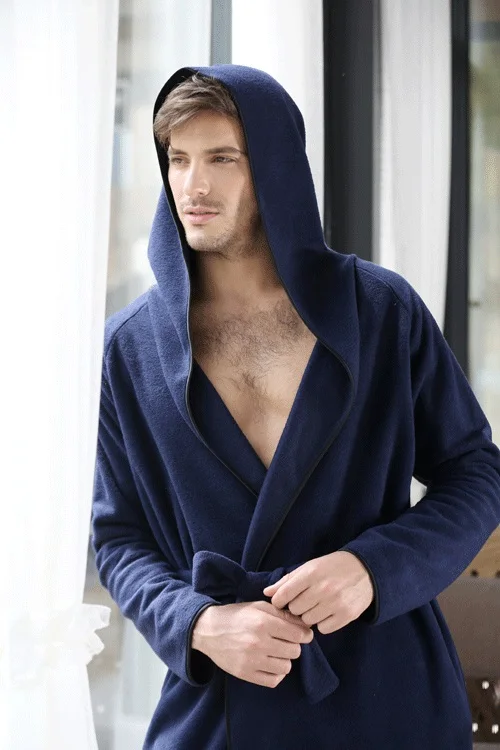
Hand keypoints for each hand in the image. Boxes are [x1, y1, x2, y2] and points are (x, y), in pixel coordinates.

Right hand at [192, 601, 313, 687]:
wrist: (209, 630)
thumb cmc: (237, 615)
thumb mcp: (259, 607)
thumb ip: (282, 615)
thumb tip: (305, 626)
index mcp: (263, 622)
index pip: (298, 634)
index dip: (304, 634)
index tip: (302, 633)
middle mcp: (258, 642)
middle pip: (294, 651)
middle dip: (293, 645)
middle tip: (284, 641)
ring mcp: (252, 660)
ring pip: (286, 667)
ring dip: (284, 659)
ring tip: (275, 652)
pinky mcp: (245, 674)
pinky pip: (273, 681)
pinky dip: (276, 674)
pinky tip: (270, 664)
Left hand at [263, 551, 373, 633]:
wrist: (365, 570)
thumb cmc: (332, 568)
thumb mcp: (309, 567)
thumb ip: (288, 580)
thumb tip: (267, 593)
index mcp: (311, 574)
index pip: (283, 595)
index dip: (279, 600)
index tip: (283, 600)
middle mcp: (323, 588)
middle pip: (294, 610)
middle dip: (296, 607)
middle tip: (304, 601)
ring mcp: (336, 603)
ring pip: (307, 621)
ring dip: (309, 616)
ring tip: (317, 605)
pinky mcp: (346, 615)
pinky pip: (323, 629)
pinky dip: (323, 623)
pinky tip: (327, 612)